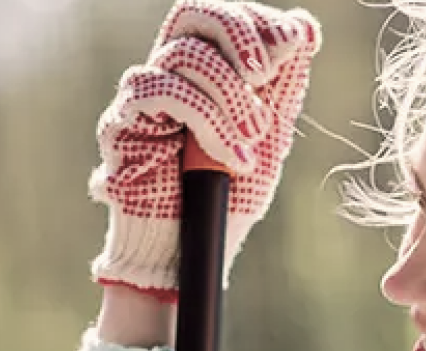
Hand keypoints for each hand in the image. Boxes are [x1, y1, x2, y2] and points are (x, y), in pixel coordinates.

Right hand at [89, 1, 319, 299]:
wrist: (191, 252)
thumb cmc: (228, 196)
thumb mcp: (270, 133)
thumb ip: (284, 82)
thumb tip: (304, 26)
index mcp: (205, 68)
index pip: (223, 15)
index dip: (259, 20)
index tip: (297, 43)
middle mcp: (169, 73)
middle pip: (193, 12)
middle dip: (239, 33)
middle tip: (266, 75)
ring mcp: (142, 95)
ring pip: (184, 55)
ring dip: (230, 95)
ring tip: (253, 138)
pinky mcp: (121, 121)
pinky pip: (161, 90)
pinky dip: (206, 119)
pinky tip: (229, 156)